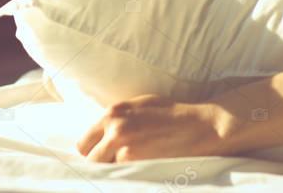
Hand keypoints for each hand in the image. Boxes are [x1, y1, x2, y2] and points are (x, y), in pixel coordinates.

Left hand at [75, 94, 230, 162]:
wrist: (199, 126)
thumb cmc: (171, 114)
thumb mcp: (138, 106)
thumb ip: (117, 118)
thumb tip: (101, 133)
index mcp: (112, 113)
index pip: (84, 142)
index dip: (90, 152)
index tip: (97, 157)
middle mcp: (115, 130)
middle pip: (90, 159)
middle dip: (98, 164)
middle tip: (109, 166)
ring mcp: (126, 149)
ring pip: (106, 170)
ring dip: (113, 170)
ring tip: (126, 168)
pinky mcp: (139, 164)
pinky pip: (123, 175)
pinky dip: (127, 176)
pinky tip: (137, 170)